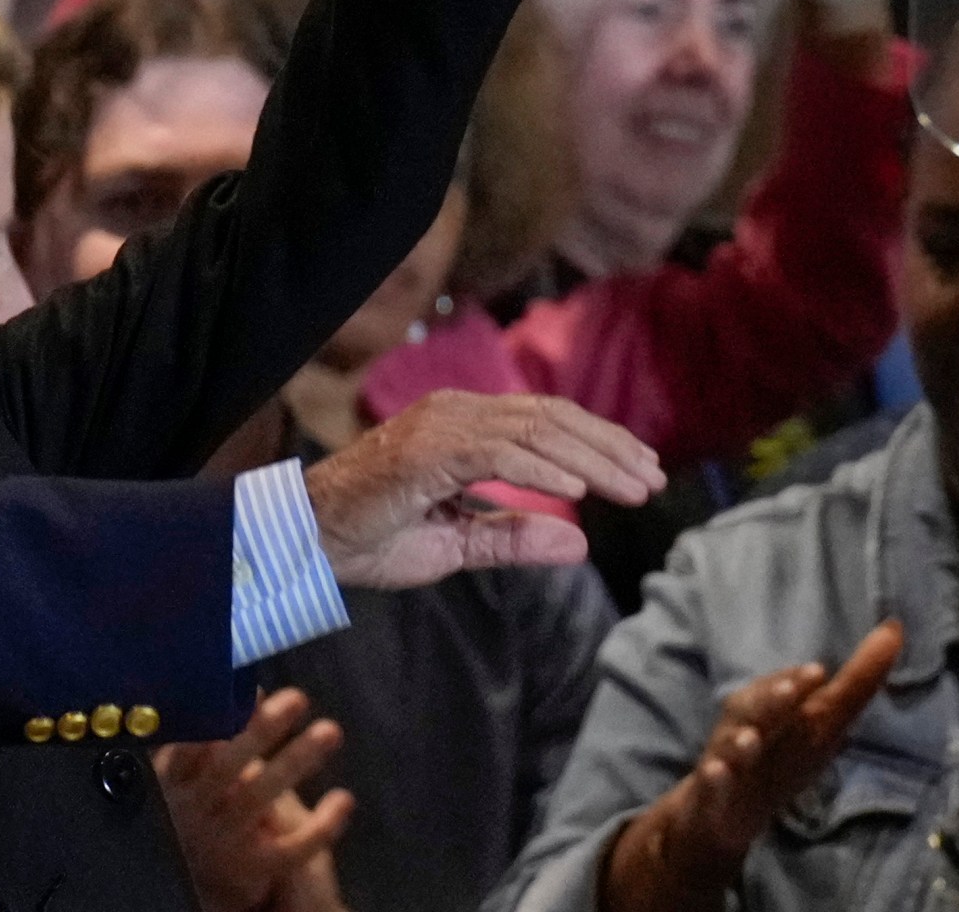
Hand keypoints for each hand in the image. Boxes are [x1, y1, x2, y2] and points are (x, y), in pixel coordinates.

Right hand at [155, 688, 354, 911]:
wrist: (204, 877)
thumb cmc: (205, 804)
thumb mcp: (198, 771)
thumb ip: (217, 735)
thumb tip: (251, 690)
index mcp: (173, 779)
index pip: (187, 743)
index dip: (213, 717)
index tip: (247, 689)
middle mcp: (191, 809)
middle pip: (225, 766)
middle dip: (261, 730)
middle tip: (297, 697)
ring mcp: (220, 840)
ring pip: (258, 799)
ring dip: (295, 761)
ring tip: (330, 730)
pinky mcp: (252, 868)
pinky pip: (290, 849)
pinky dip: (319, 826)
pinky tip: (343, 799)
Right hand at [304, 392, 662, 588]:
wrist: (305, 540)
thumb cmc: (370, 538)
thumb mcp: (454, 544)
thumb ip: (511, 538)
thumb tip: (577, 540)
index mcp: (462, 427)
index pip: (546, 421)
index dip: (600, 443)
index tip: (642, 472)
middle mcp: (454, 414)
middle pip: (550, 417)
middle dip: (609, 447)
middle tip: (653, 479)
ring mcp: (438, 428)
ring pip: (532, 429)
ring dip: (589, 458)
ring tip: (631, 486)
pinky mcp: (424, 451)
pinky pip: (496, 453)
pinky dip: (541, 469)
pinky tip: (576, 490)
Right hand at [602, 623, 904, 910]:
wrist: (726, 809)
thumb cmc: (782, 755)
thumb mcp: (823, 721)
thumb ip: (857, 680)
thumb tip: (896, 627)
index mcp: (771, 709)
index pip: (782, 690)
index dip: (796, 681)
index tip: (817, 672)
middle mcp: (747, 726)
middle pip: (755, 710)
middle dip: (771, 700)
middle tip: (791, 692)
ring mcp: (728, 759)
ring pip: (731, 745)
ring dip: (740, 740)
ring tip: (751, 738)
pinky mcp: (712, 792)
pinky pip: (711, 783)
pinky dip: (713, 777)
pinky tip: (717, 772)